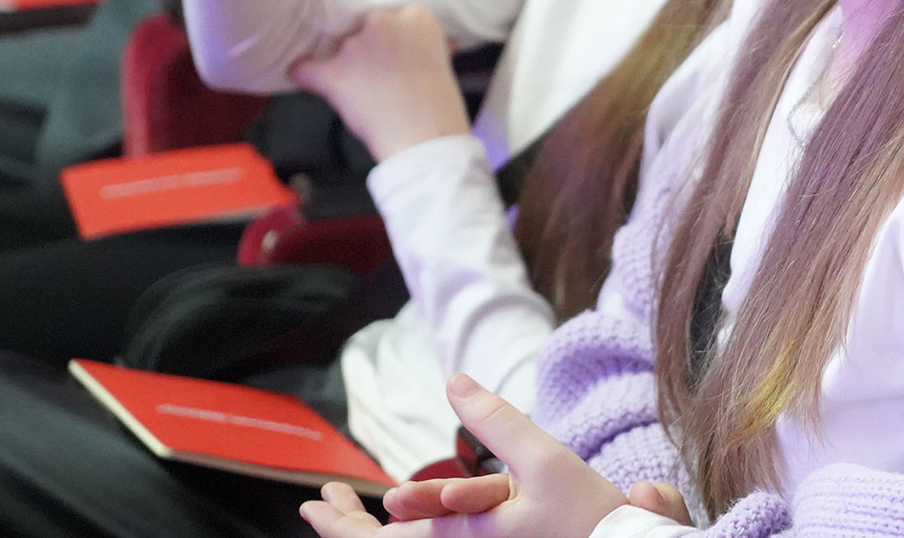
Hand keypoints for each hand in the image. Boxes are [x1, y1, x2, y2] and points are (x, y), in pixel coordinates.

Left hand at [289, 6, 472, 162]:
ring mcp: (356, 46)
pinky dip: (306, 75)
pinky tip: (305, 77)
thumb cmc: (439, 106)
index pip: (391, 18)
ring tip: (363, 92)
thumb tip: (414, 47)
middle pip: (361, 29)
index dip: (390, 40)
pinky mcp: (336, 72)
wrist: (427, 138)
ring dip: (344, 67)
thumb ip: (420, 45)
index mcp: (416, 16)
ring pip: (338, 50)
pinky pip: (307, 68)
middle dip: (366, 49)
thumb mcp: (441, 61)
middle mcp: (384, 22)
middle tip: (380, 76)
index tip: (395, 57)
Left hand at [300, 374, 630, 537]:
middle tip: (322, 509)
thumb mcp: (545, 460)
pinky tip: (417, 518)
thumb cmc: (589, 516)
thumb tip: (456, 381)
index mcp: (464, 535)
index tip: (315, 505)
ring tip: (360, 511)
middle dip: (351, 528)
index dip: (342, 524)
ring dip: (382, 532)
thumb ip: (497, 420)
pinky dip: (417, 532)